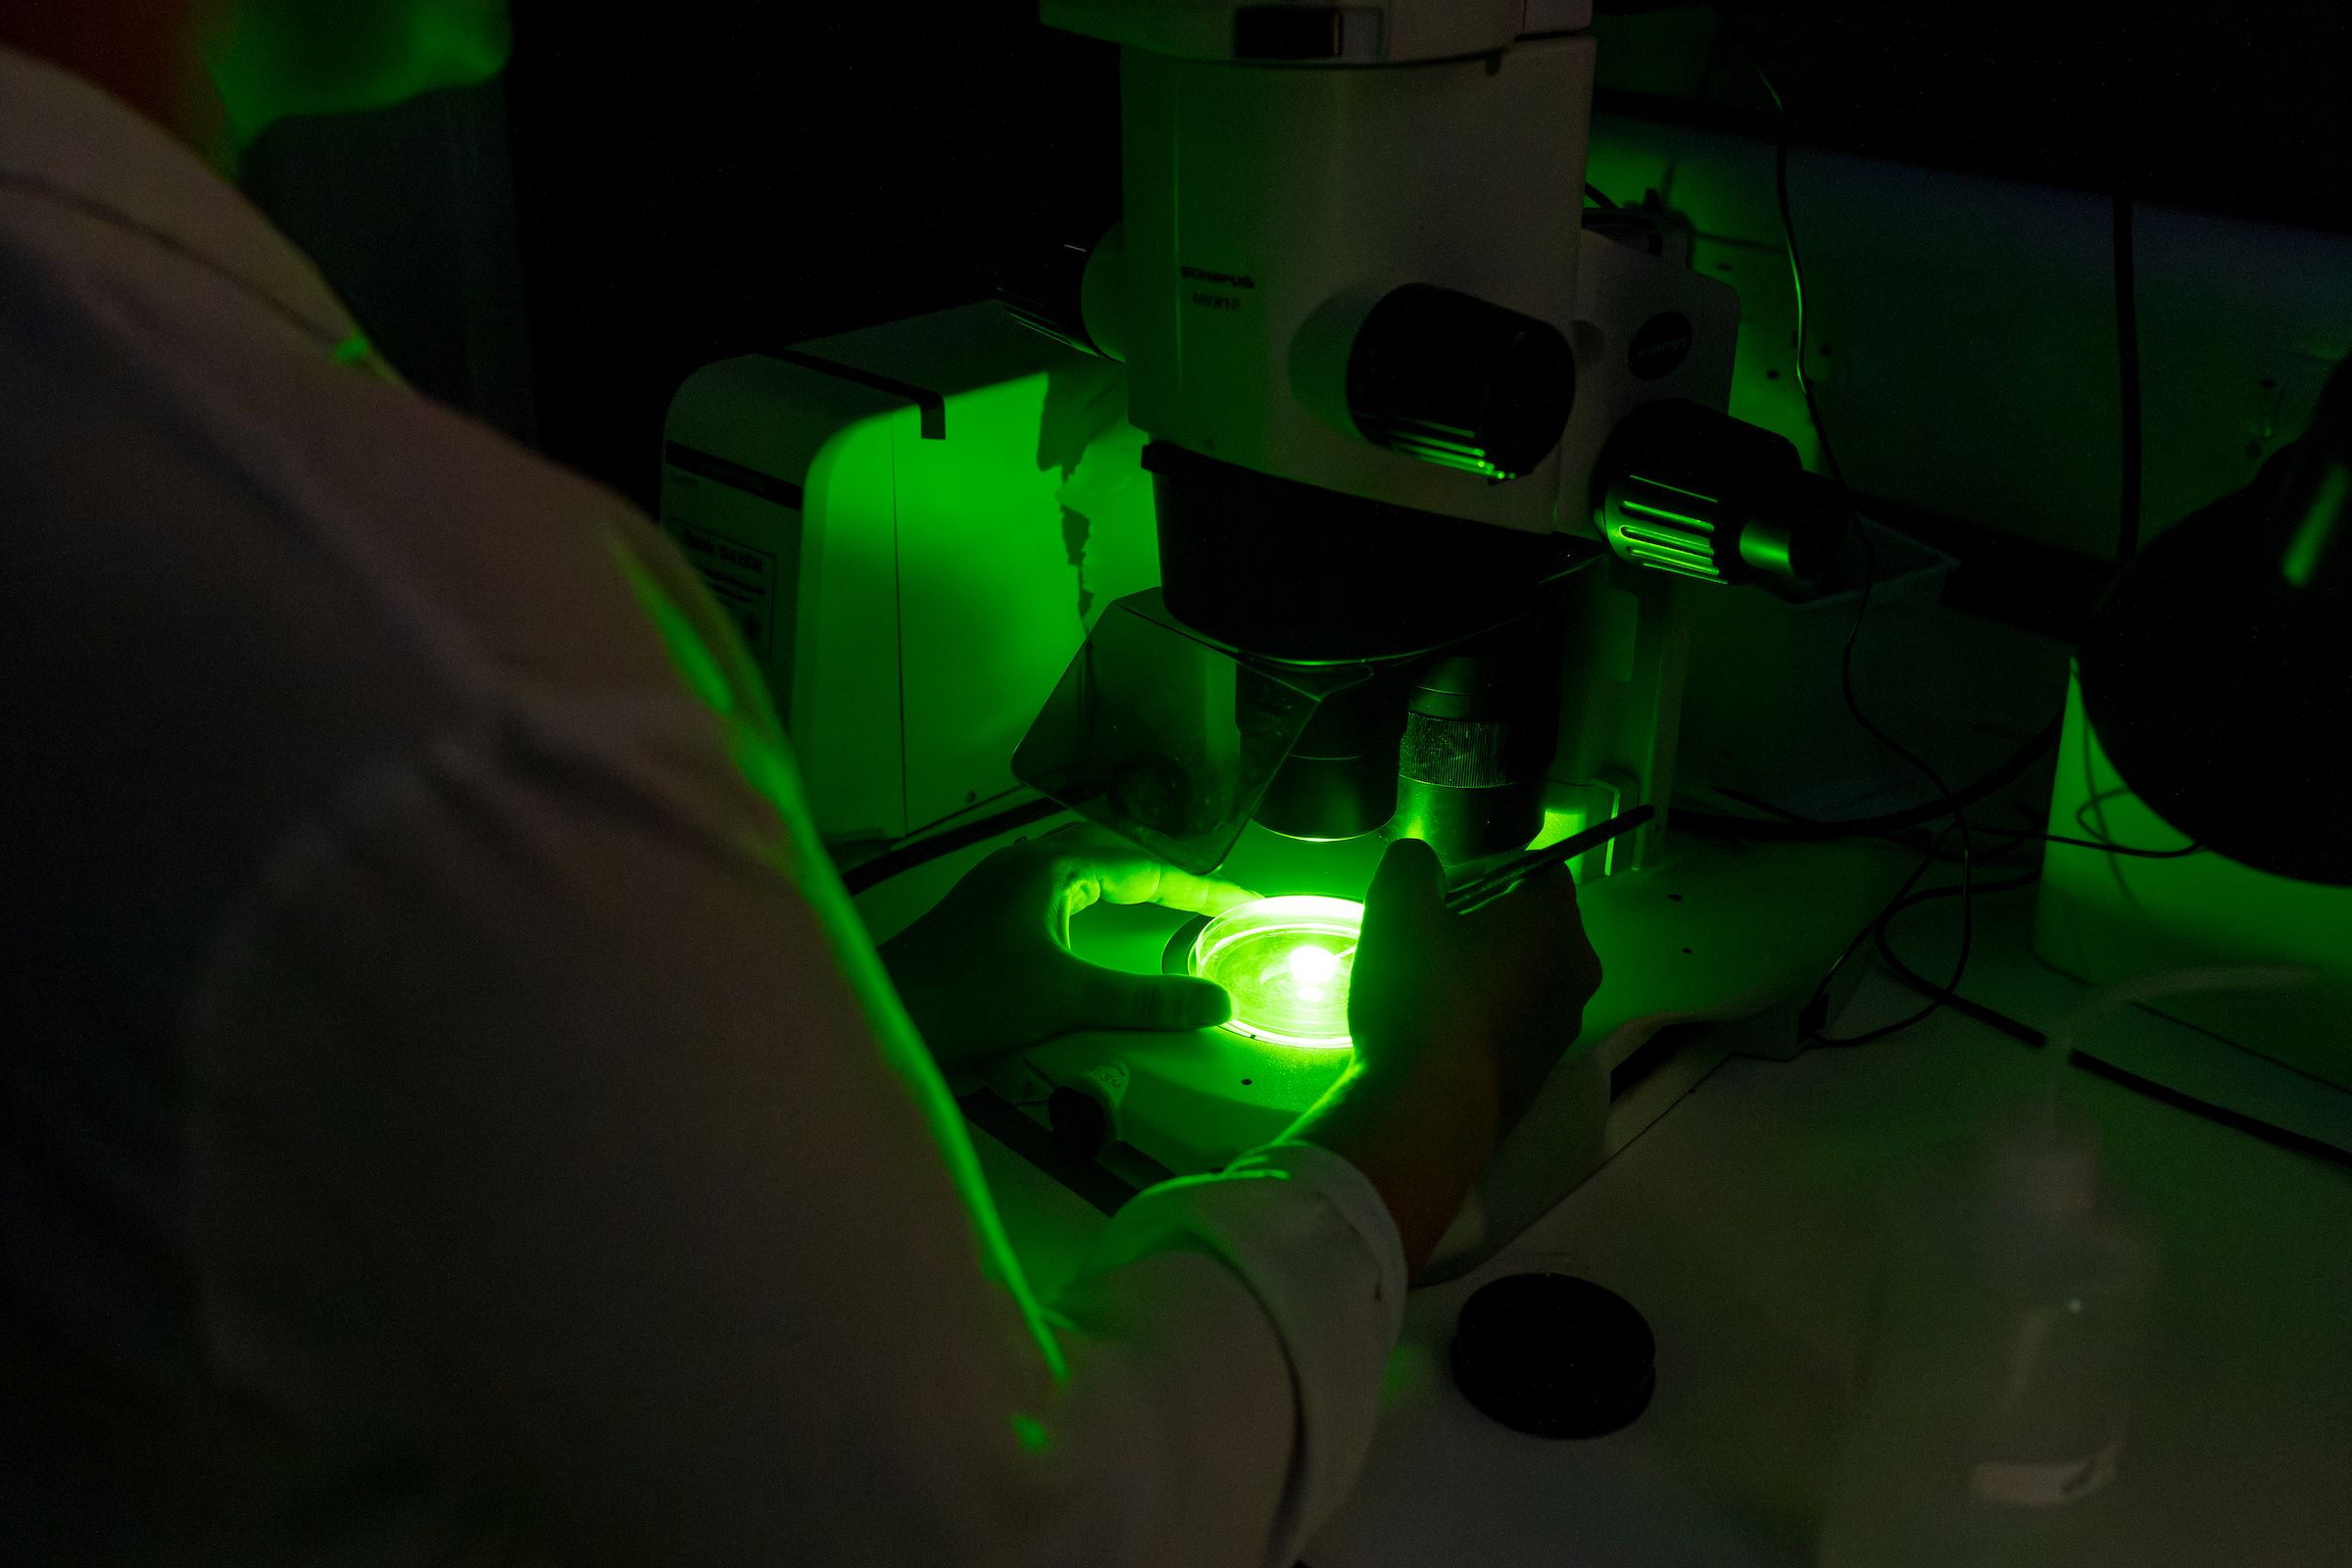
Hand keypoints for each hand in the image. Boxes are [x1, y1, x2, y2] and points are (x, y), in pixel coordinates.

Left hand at [877, 826, 1257, 1079]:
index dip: (1200, 890)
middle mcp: (1024, 864)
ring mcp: (998, 887)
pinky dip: (1088, 903)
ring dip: (1120, 884)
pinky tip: (1089, 926)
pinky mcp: (983, 915)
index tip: (1246, 904)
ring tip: (1160, 905)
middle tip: (1208, 902)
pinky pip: (1053, 892)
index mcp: (1050, 868)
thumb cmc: (972, 998)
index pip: (1143, 870)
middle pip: (1110, 857)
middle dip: (1162, 877)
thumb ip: (1146, 1001)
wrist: (888, 1015)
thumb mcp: (1067, 998)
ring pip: (1077, 871)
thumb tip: (1219, 1002)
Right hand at [1294, 838, 1602, 1266]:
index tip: (1443, 891)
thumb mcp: (1397, 909)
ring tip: (1429, 988)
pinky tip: (1439, 1034)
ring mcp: (1564, 1027)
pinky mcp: (1542, 1072)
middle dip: (1489, 921)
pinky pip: (1517, 1023)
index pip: (1539, 868)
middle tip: (1431, 936)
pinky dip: (1487, 1016)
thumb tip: (1421, 861)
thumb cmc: (1420, 995)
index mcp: (1554, 920)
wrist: (1429, 1111)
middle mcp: (1577, 970)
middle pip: (1536, 925)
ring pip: (1527, 977)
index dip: (1489, 868)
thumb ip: (1411, 865)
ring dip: (1488, 971)